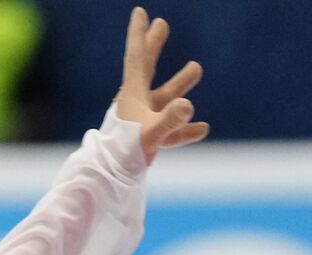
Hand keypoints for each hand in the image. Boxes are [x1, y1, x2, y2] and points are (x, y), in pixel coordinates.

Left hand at [114, 7, 208, 164]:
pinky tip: (202, 128)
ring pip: (163, 97)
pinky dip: (184, 129)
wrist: (109, 181)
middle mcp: (135, 103)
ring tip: (196, 67)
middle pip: (146, 68)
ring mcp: (141, 121)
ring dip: (178, 83)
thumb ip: (170, 121)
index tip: (140, 12)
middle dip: (154, 46)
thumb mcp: (151, 135)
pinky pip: (169, 130)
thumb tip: (188, 106)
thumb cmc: (126, 155)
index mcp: (132, 94)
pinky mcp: (147, 139)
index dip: (139, 34)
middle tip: (161, 24)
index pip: (136, 57)